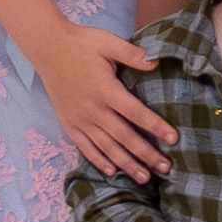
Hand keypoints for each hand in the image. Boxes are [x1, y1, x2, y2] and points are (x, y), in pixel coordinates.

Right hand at [38, 27, 176, 178]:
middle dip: (146, 154)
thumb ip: (133, 54)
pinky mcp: (69, 124)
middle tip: (166, 168)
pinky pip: (85, 147)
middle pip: (124, 137)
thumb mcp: (109, 43)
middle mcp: (93, 110)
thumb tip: (156, 61)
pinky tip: (112, 172)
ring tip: (145, 178)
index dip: (156, 127)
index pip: (136, 113)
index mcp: (106, 90)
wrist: (47, 48)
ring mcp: (80, 120)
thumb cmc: (81, 44)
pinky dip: (99, 161)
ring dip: (126, 164)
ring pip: (107, 147)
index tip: (174, 139)